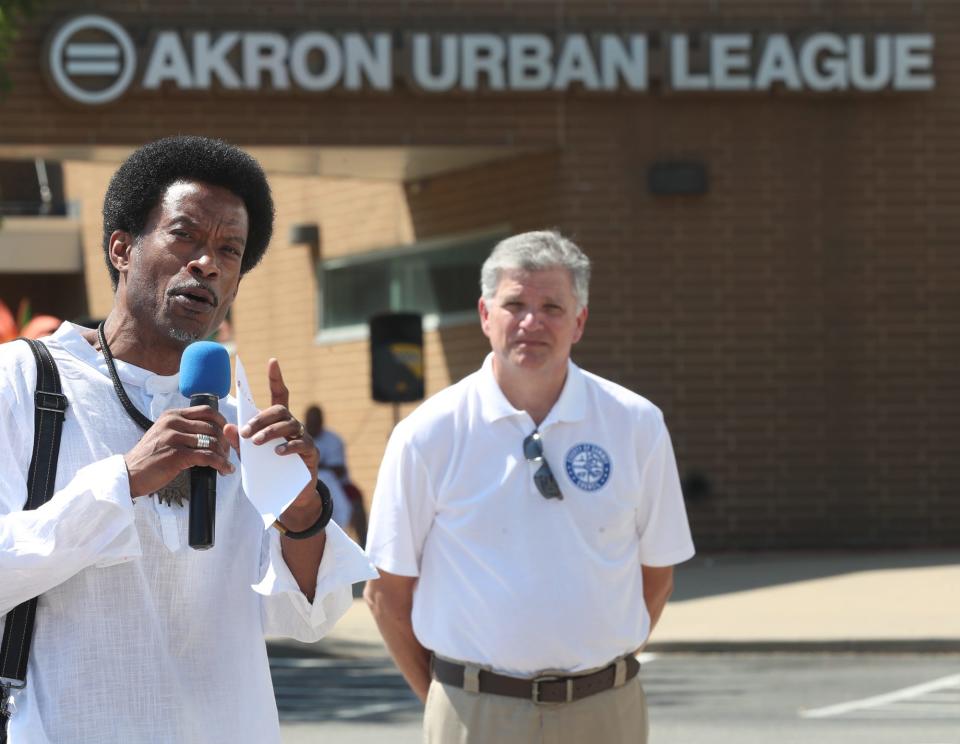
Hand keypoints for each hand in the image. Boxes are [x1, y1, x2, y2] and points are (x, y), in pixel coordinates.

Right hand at [124, 406, 234, 497]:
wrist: (129, 473)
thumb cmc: (149, 457)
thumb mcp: (164, 433)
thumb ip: (183, 428)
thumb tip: (210, 432)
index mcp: (172, 415)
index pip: (207, 411)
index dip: (222, 423)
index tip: (227, 435)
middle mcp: (174, 422)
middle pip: (213, 427)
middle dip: (225, 442)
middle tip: (228, 453)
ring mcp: (175, 438)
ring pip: (212, 442)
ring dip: (223, 455)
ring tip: (225, 463)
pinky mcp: (177, 455)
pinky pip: (207, 457)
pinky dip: (220, 464)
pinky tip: (224, 470)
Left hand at [232, 358, 320, 529]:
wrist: (290, 496)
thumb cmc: (269, 471)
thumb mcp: (250, 456)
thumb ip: (239, 442)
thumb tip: (226, 428)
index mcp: (279, 421)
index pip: (280, 394)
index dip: (276, 378)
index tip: (272, 361)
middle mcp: (293, 425)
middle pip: (279, 410)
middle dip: (261, 418)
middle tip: (246, 431)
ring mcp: (304, 437)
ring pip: (289, 425)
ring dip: (271, 431)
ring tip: (257, 443)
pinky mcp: (311, 452)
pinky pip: (301, 444)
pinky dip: (288, 446)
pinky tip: (277, 452)